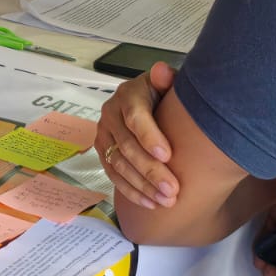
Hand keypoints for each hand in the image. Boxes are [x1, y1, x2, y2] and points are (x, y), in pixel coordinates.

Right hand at [95, 62, 179, 207]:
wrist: (150, 101)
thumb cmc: (163, 94)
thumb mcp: (167, 82)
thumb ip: (166, 78)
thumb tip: (162, 71)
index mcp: (128, 94)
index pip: (135, 116)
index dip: (149, 136)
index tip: (168, 156)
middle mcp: (110, 114)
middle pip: (127, 146)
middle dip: (150, 170)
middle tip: (172, 190)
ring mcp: (104, 135)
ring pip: (119, 165)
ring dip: (142, 186)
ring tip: (166, 201)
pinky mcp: (103, 152)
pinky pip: (114, 175)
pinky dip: (132, 191)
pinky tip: (150, 203)